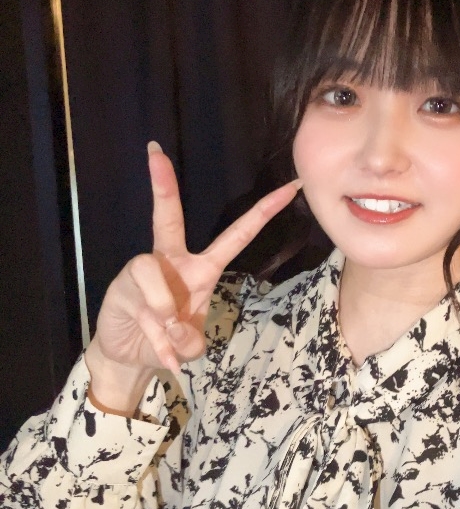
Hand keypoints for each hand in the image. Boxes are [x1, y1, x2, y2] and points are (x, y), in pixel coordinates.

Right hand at [85, 142, 299, 412]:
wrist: (130, 356)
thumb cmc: (168, 341)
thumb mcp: (191, 345)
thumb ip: (191, 339)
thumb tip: (174, 326)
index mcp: (202, 269)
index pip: (236, 235)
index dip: (262, 212)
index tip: (288, 187)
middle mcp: (173, 262)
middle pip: (168, 218)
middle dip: (162, 185)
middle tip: (155, 151)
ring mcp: (144, 272)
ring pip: (155, 275)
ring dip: (166, 314)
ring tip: (169, 336)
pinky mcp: (123, 287)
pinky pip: (146, 305)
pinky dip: (158, 335)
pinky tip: (162, 350)